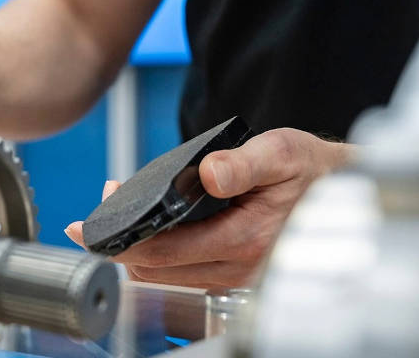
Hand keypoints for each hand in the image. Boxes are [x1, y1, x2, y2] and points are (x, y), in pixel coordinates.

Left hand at [65, 128, 353, 289]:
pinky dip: (155, 251)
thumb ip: (244, 163)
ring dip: (135, 246)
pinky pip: (180, 270)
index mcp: (245, 239)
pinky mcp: (230, 272)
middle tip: (99, 209)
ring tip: (117, 210)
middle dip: (120, 241)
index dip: (121, 240)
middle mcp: (237, 267)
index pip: (165, 250)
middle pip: (155, 267)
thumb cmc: (311, 170)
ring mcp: (233, 275)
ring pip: (164, 273)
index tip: (86, 228)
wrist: (340, 190)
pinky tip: (144, 226)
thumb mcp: (282, 152)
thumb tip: (210, 174)